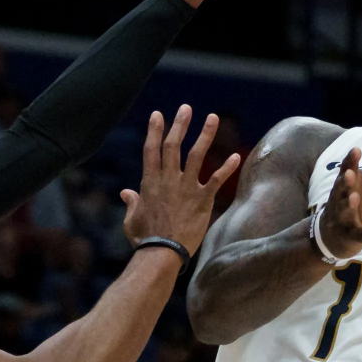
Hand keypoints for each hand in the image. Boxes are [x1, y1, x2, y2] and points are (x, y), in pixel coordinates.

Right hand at [121, 105, 241, 254]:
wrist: (162, 253)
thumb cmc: (145, 238)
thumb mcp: (132, 219)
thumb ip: (131, 202)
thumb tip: (125, 193)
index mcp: (150, 182)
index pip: (152, 150)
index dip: (154, 131)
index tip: (158, 115)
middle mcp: (168, 179)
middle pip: (174, 145)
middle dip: (180, 125)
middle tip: (185, 108)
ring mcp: (186, 188)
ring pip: (197, 155)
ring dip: (205, 135)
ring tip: (212, 117)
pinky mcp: (203, 199)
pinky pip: (216, 180)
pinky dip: (226, 168)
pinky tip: (236, 156)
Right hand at [318, 148, 361, 258]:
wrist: (331, 236)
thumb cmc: (350, 204)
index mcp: (344, 185)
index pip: (345, 171)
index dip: (350, 161)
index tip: (356, 150)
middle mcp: (339, 199)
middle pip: (341, 190)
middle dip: (345, 182)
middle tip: (350, 174)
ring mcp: (342, 218)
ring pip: (344, 211)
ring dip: (349, 204)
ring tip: (355, 198)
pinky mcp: (350, 236)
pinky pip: (360, 235)